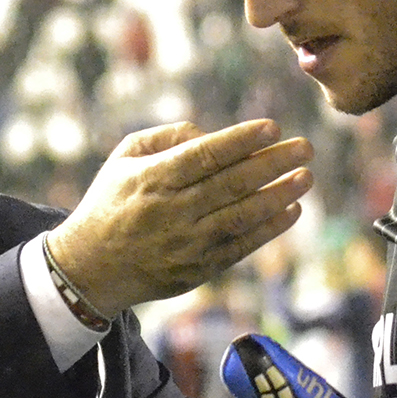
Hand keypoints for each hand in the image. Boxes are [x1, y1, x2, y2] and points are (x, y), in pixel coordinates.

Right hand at [47, 120, 311, 317]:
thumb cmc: (112, 202)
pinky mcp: (197, 270)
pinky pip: (240, 247)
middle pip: (230, 184)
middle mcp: (171, 212)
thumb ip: (166, 137)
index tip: (272, 127)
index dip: (240, 141)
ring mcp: (186, 245)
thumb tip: (210, 133)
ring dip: (278, 196)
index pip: (204, 156)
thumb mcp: (124, 158)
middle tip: (305, 148)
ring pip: (241, 217)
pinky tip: (290, 210)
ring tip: (306, 177)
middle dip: (272, 164)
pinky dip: (268, 229)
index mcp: (151, 180)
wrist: (90, 267)